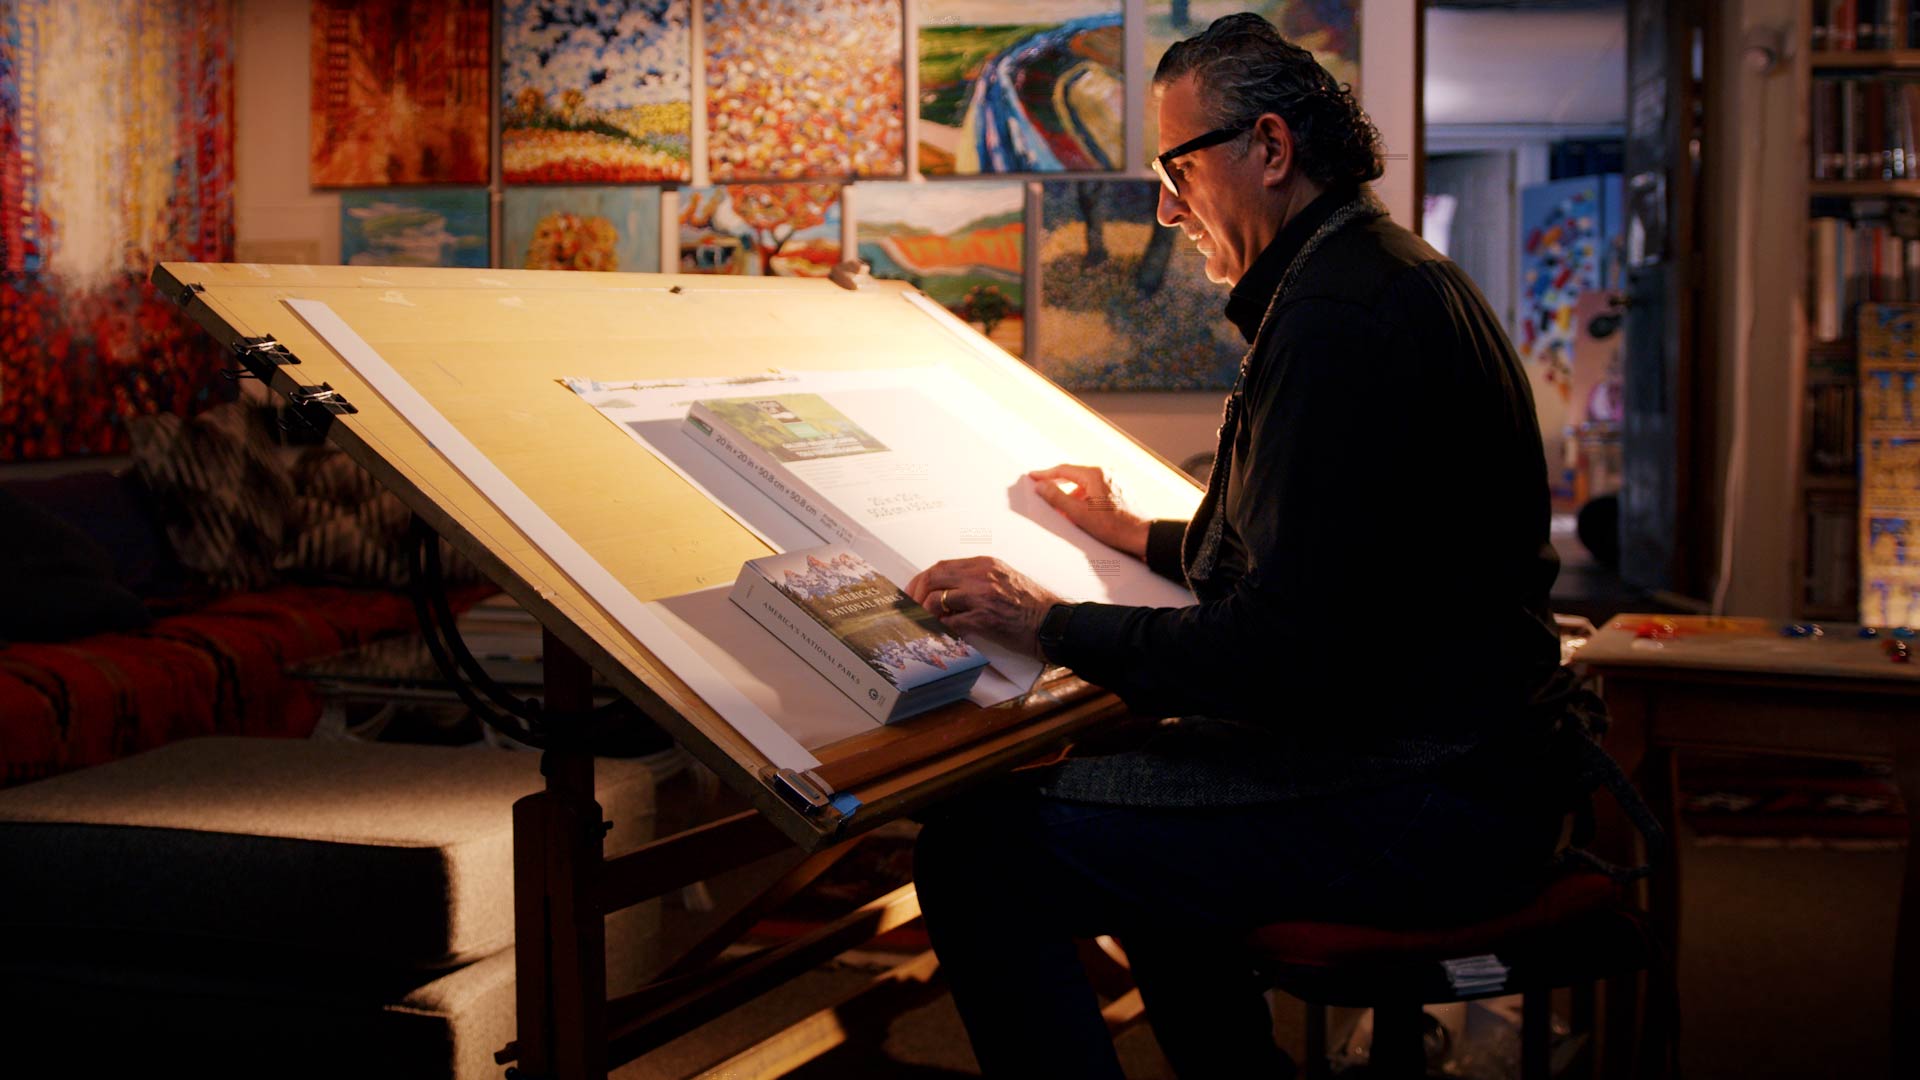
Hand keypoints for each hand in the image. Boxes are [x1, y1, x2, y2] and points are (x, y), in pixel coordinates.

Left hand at [906, 557, 1062, 659]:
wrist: (1053, 622)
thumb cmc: (1032, 605)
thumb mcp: (1003, 579)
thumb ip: (977, 579)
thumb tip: (948, 591)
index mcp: (985, 564)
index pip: (942, 566)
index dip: (922, 580)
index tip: (913, 592)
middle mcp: (981, 576)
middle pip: (933, 578)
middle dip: (916, 594)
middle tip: (911, 608)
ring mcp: (982, 596)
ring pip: (937, 599)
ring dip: (925, 613)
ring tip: (923, 623)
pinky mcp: (985, 618)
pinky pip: (950, 622)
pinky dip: (940, 628)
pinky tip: (939, 633)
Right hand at [1028, 464, 1148, 558]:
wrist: (1141, 535)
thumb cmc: (1112, 526)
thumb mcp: (1078, 513)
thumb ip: (1057, 497)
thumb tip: (1040, 485)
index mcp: (1095, 474)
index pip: (1063, 470)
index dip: (1046, 474)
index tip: (1032, 477)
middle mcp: (1106, 472)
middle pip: (1075, 475)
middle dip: (1059, 484)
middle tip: (1043, 490)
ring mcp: (1115, 480)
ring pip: (1086, 483)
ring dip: (1073, 494)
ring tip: (1064, 509)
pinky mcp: (1120, 489)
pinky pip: (1096, 489)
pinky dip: (1085, 497)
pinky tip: (1082, 511)